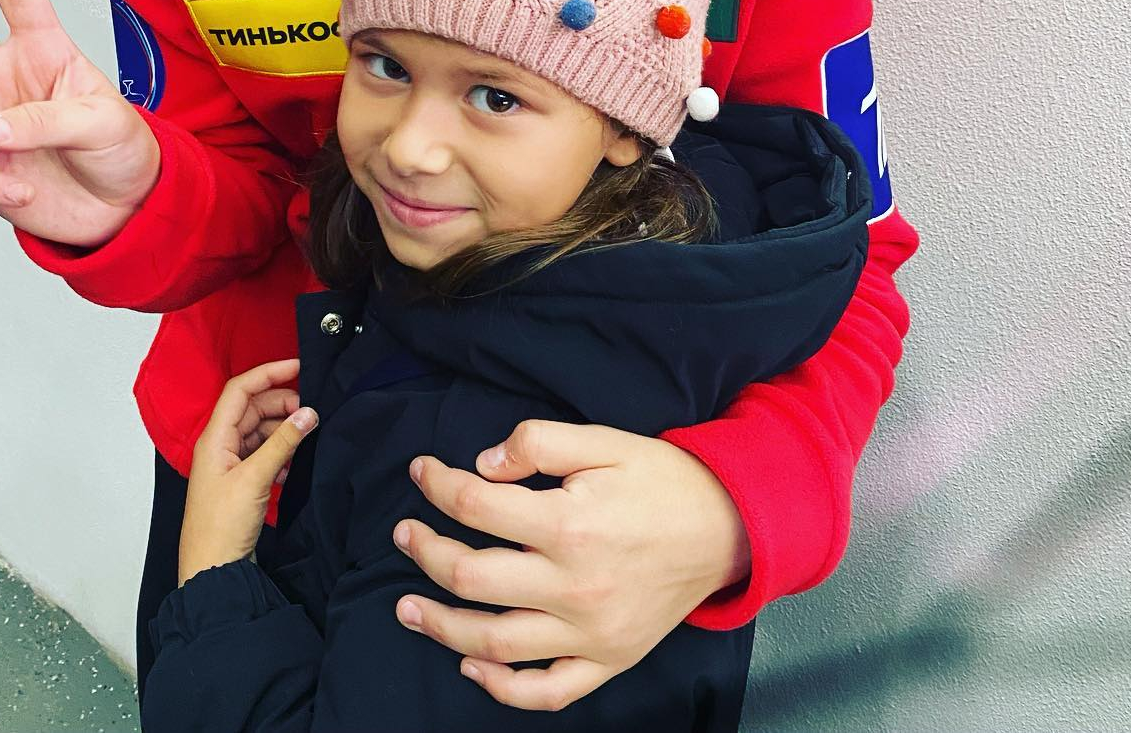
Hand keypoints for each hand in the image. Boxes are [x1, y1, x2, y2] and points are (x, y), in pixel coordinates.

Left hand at [178, 359, 316, 584]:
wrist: (212, 574)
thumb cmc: (220, 528)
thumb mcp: (255, 479)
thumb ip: (283, 443)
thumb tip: (308, 413)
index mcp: (214, 438)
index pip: (241, 389)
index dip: (269, 373)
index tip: (298, 367)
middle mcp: (219, 447)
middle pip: (252, 409)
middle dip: (282, 404)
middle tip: (311, 410)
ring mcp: (230, 465)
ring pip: (260, 432)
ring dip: (283, 430)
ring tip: (306, 435)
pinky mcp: (241, 484)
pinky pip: (263, 454)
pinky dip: (280, 452)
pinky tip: (293, 463)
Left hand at [393, 421, 749, 712]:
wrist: (727, 527)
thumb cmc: (662, 480)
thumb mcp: (603, 441)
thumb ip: (539, 443)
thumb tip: (483, 465)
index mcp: (569, 525)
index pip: (476, 507)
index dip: (437, 485)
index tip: (420, 472)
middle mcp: (574, 586)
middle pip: (471, 579)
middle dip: (425, 553)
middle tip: (403, 535)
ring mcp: (590, 633)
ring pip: (495, 644)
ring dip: (441, 627)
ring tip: (408, 608)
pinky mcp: (608, 660)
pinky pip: (546, 690)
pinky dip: (502, 688)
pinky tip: (472, 667)